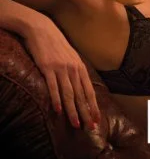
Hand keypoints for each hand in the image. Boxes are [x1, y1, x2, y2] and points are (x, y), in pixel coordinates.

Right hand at [23, 15, 100, 129]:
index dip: (94, 106)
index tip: (97, 120)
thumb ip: (77, 72)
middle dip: (86, 113)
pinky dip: (56, 99)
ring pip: (69, 94)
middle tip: (90, 128)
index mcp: (80, 68)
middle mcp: (73, 69)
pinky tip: (58, 110)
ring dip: (73, 111)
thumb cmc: (57, 45)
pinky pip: (53, 86)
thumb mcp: (72, 57)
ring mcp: (61, 69)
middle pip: (81, 95)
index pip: (89, 91)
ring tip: (76, 124)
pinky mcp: (48, 68)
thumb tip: (82, 87)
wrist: (43, 30)